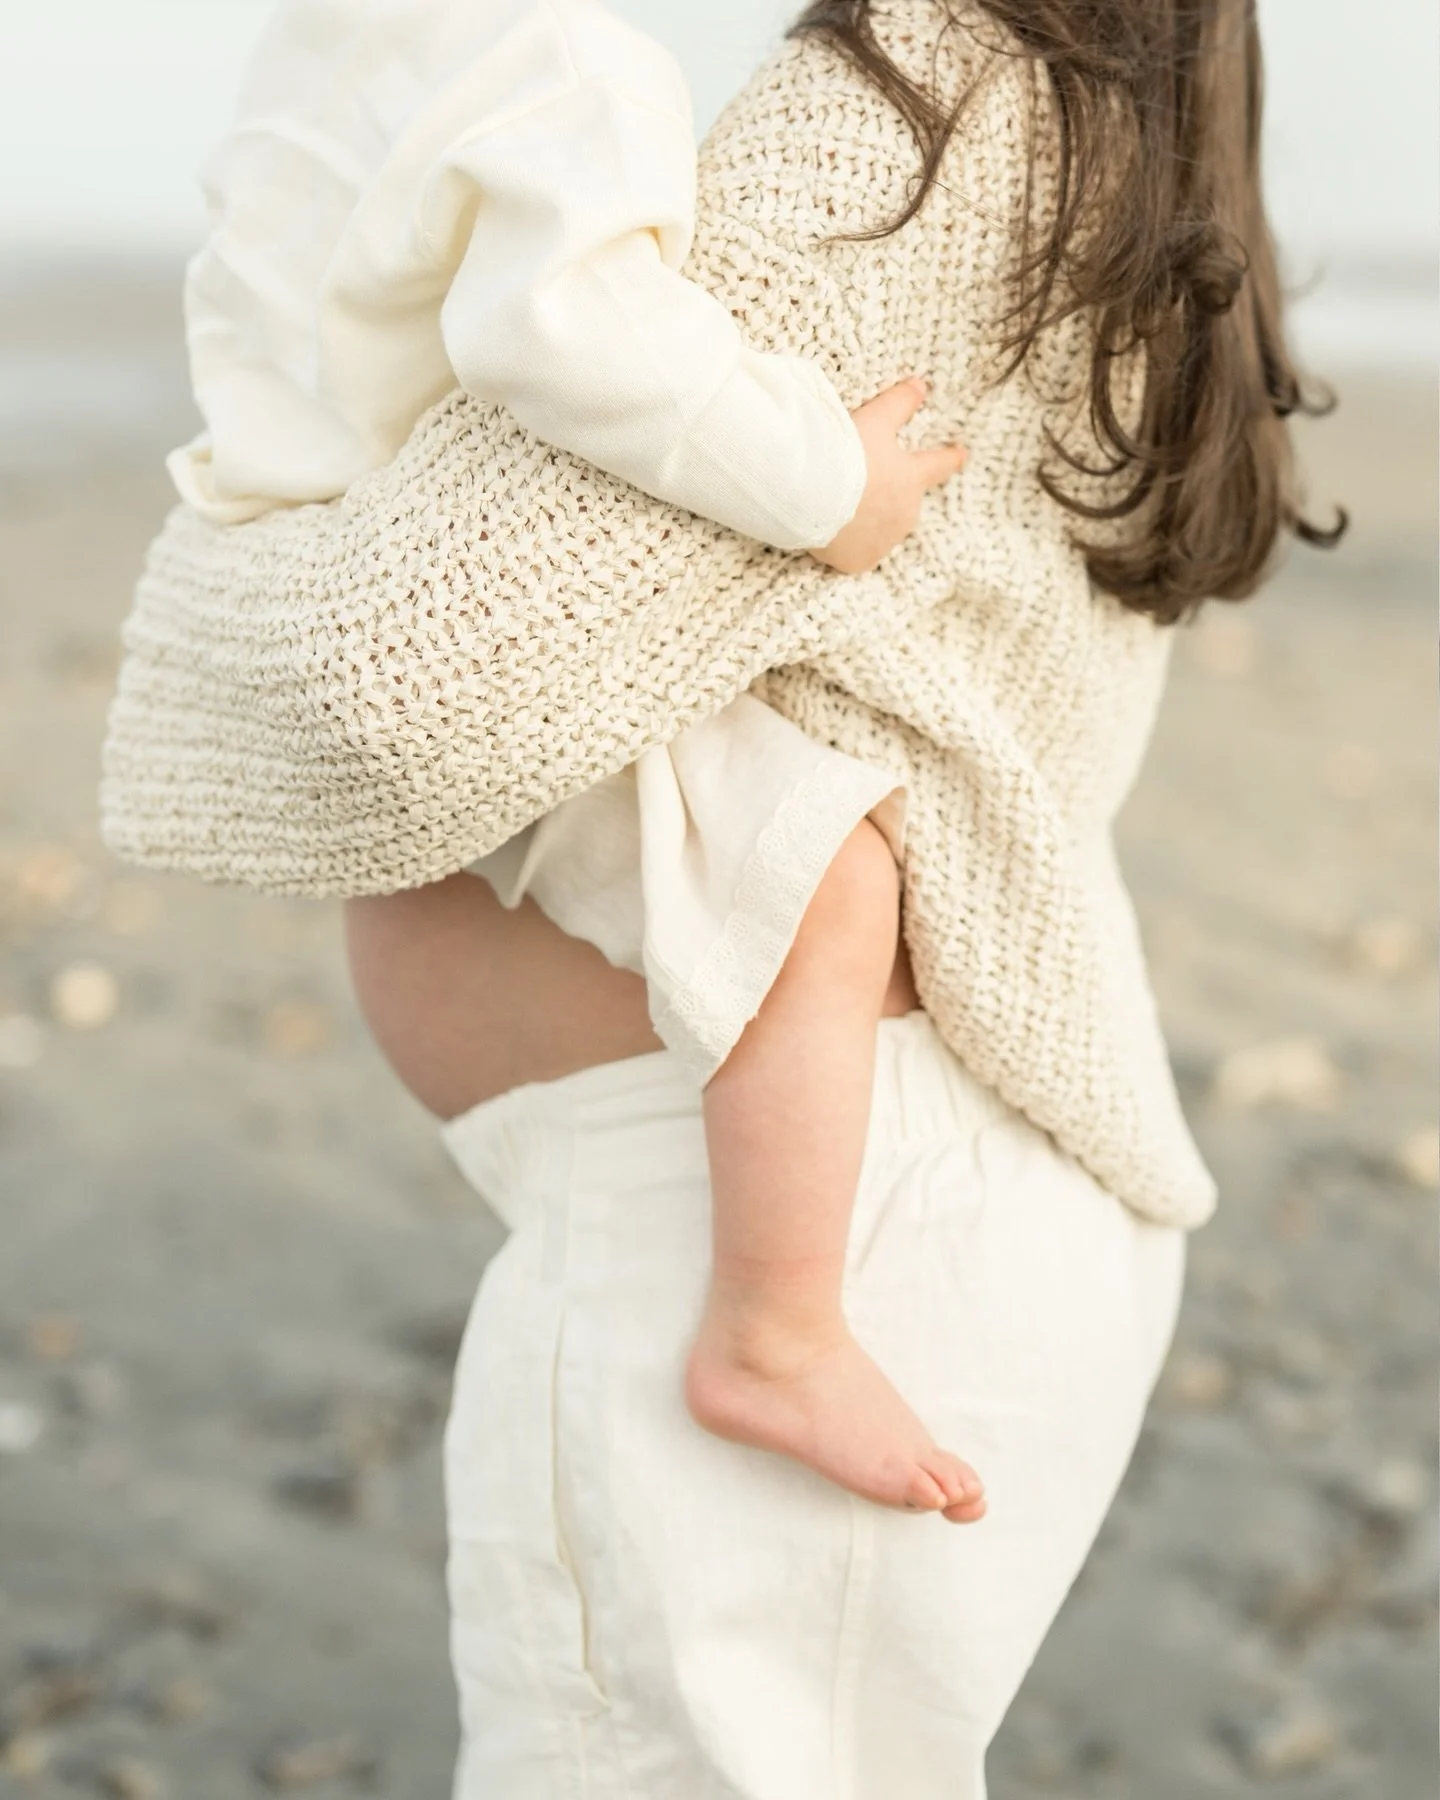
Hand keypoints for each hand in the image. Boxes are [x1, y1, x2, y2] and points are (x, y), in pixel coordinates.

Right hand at [811, 378, 965, 574]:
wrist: (809, 492)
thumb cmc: (843, 452)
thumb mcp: (875, 419)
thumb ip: (899, 403)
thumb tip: (920, 384)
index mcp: (912, 478)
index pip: (939, 464)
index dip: (950, 457)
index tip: (961, 454)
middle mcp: (905, 513)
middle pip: (904, 502)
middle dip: (891, 494)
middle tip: (863, 484)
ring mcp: (883, 541)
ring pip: (882, 530)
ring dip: (870, 520)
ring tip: (842, 506)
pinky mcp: (859, 561)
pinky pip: (858, 554)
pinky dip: (850, 545)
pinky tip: (834, 533)